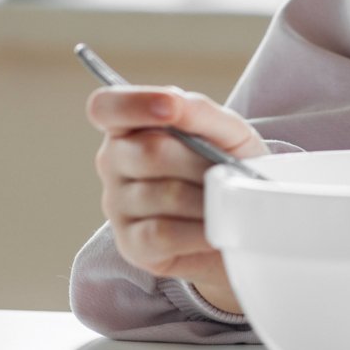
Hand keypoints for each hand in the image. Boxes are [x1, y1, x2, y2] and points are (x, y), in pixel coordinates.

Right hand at [87, 85, 268, 314]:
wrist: (244, 216)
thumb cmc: (227, 165)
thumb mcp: (225, 130)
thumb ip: (197, 110)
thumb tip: (173, 104)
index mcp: (129, 126)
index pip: (105, 107)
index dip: (133, 103)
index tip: (172, 107)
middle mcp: (114, 163)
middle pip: (151, 152)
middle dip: (200, 161)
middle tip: (229, 171)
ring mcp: (117, 206)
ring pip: (165, 194)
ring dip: (208, 197)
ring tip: (227, 200)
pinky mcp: (132, 245)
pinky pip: (163, 234)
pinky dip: (199, 230)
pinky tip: (216, 228)